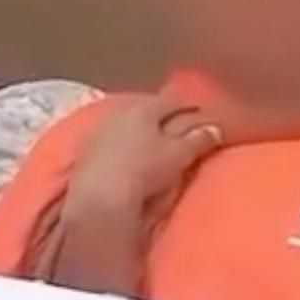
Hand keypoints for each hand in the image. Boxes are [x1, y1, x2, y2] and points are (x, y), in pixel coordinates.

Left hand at [26, 95, 223, 294]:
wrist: (100, 198)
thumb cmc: (145, 169)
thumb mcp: (180, 154)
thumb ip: (199, 139)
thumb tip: (215, 129)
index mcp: (145, 109)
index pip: (172, 102)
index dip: (189, 106)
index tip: (201, 111)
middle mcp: (119, 114)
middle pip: (147, 110)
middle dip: (162, 116)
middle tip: (178, 123)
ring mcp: (99, 132)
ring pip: (126, 124)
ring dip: (140, 130)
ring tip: (153, 141)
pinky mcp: (85, 153)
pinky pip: (111, 140)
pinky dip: (123, 144)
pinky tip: (129, 155)